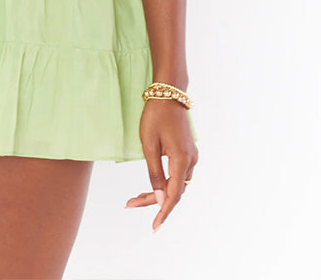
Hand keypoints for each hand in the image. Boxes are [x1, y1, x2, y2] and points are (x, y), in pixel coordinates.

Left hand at [124, 98, 198, 231]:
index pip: (173, 195)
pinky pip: (178, 174)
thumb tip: (158, 197)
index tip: (154, 227)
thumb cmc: (155, 116)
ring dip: (158, 192)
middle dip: (153, 201)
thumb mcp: (148, 145)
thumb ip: (154, 172)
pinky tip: (152, 185)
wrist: (168, 93)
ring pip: (176, 184)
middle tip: (129, 203)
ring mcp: (191, 156)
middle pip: (174, 191)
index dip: (163, 212)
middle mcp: (190, 160)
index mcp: (181, 159)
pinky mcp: (188, 152)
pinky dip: (165, 182)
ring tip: (135, 197)